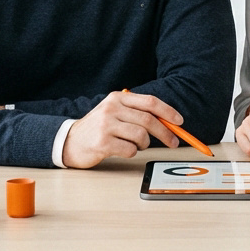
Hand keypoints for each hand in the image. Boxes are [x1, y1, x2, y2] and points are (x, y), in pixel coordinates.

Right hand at [61, 90, 182, 168]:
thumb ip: (137, 113)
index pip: (150, 102)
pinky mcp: (103, 143)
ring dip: (144, 144)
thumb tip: (168, 122)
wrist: (70, 141)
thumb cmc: (98, 128)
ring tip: (136, 145)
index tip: (179, 121)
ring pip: (141, 136)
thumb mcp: (115, 112)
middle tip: (173, 142)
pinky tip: (122, 150)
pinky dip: (132, 152)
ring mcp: (106, 125)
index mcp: (118, 98)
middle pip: (148, 120)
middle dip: (165, 133)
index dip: (168, 112)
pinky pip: (130, 149)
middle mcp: (112, 108)